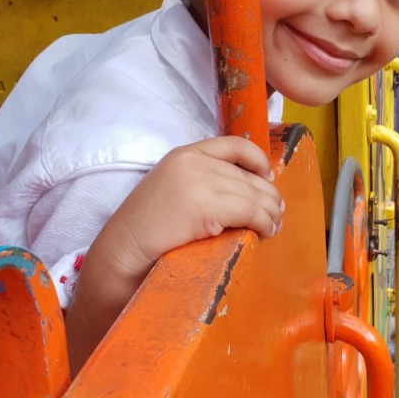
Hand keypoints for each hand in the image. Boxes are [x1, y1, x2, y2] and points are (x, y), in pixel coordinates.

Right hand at [64, 137, 281, 370]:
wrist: (122, 252)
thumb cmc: (147, 230)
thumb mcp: (175, 191)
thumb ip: (204, 182)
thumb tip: (252, 192)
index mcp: (185, 154)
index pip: (235, 144)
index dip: (259, 160)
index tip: (268, 178)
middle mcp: (193, 161)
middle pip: (249, 175)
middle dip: (268, 196)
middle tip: (277, 215)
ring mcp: (198, 181)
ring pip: (255, 195)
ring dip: (270, 214)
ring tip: (273, 228)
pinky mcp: (205, 206)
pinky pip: (250, 212)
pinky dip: (264, 223)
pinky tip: (265, 233)